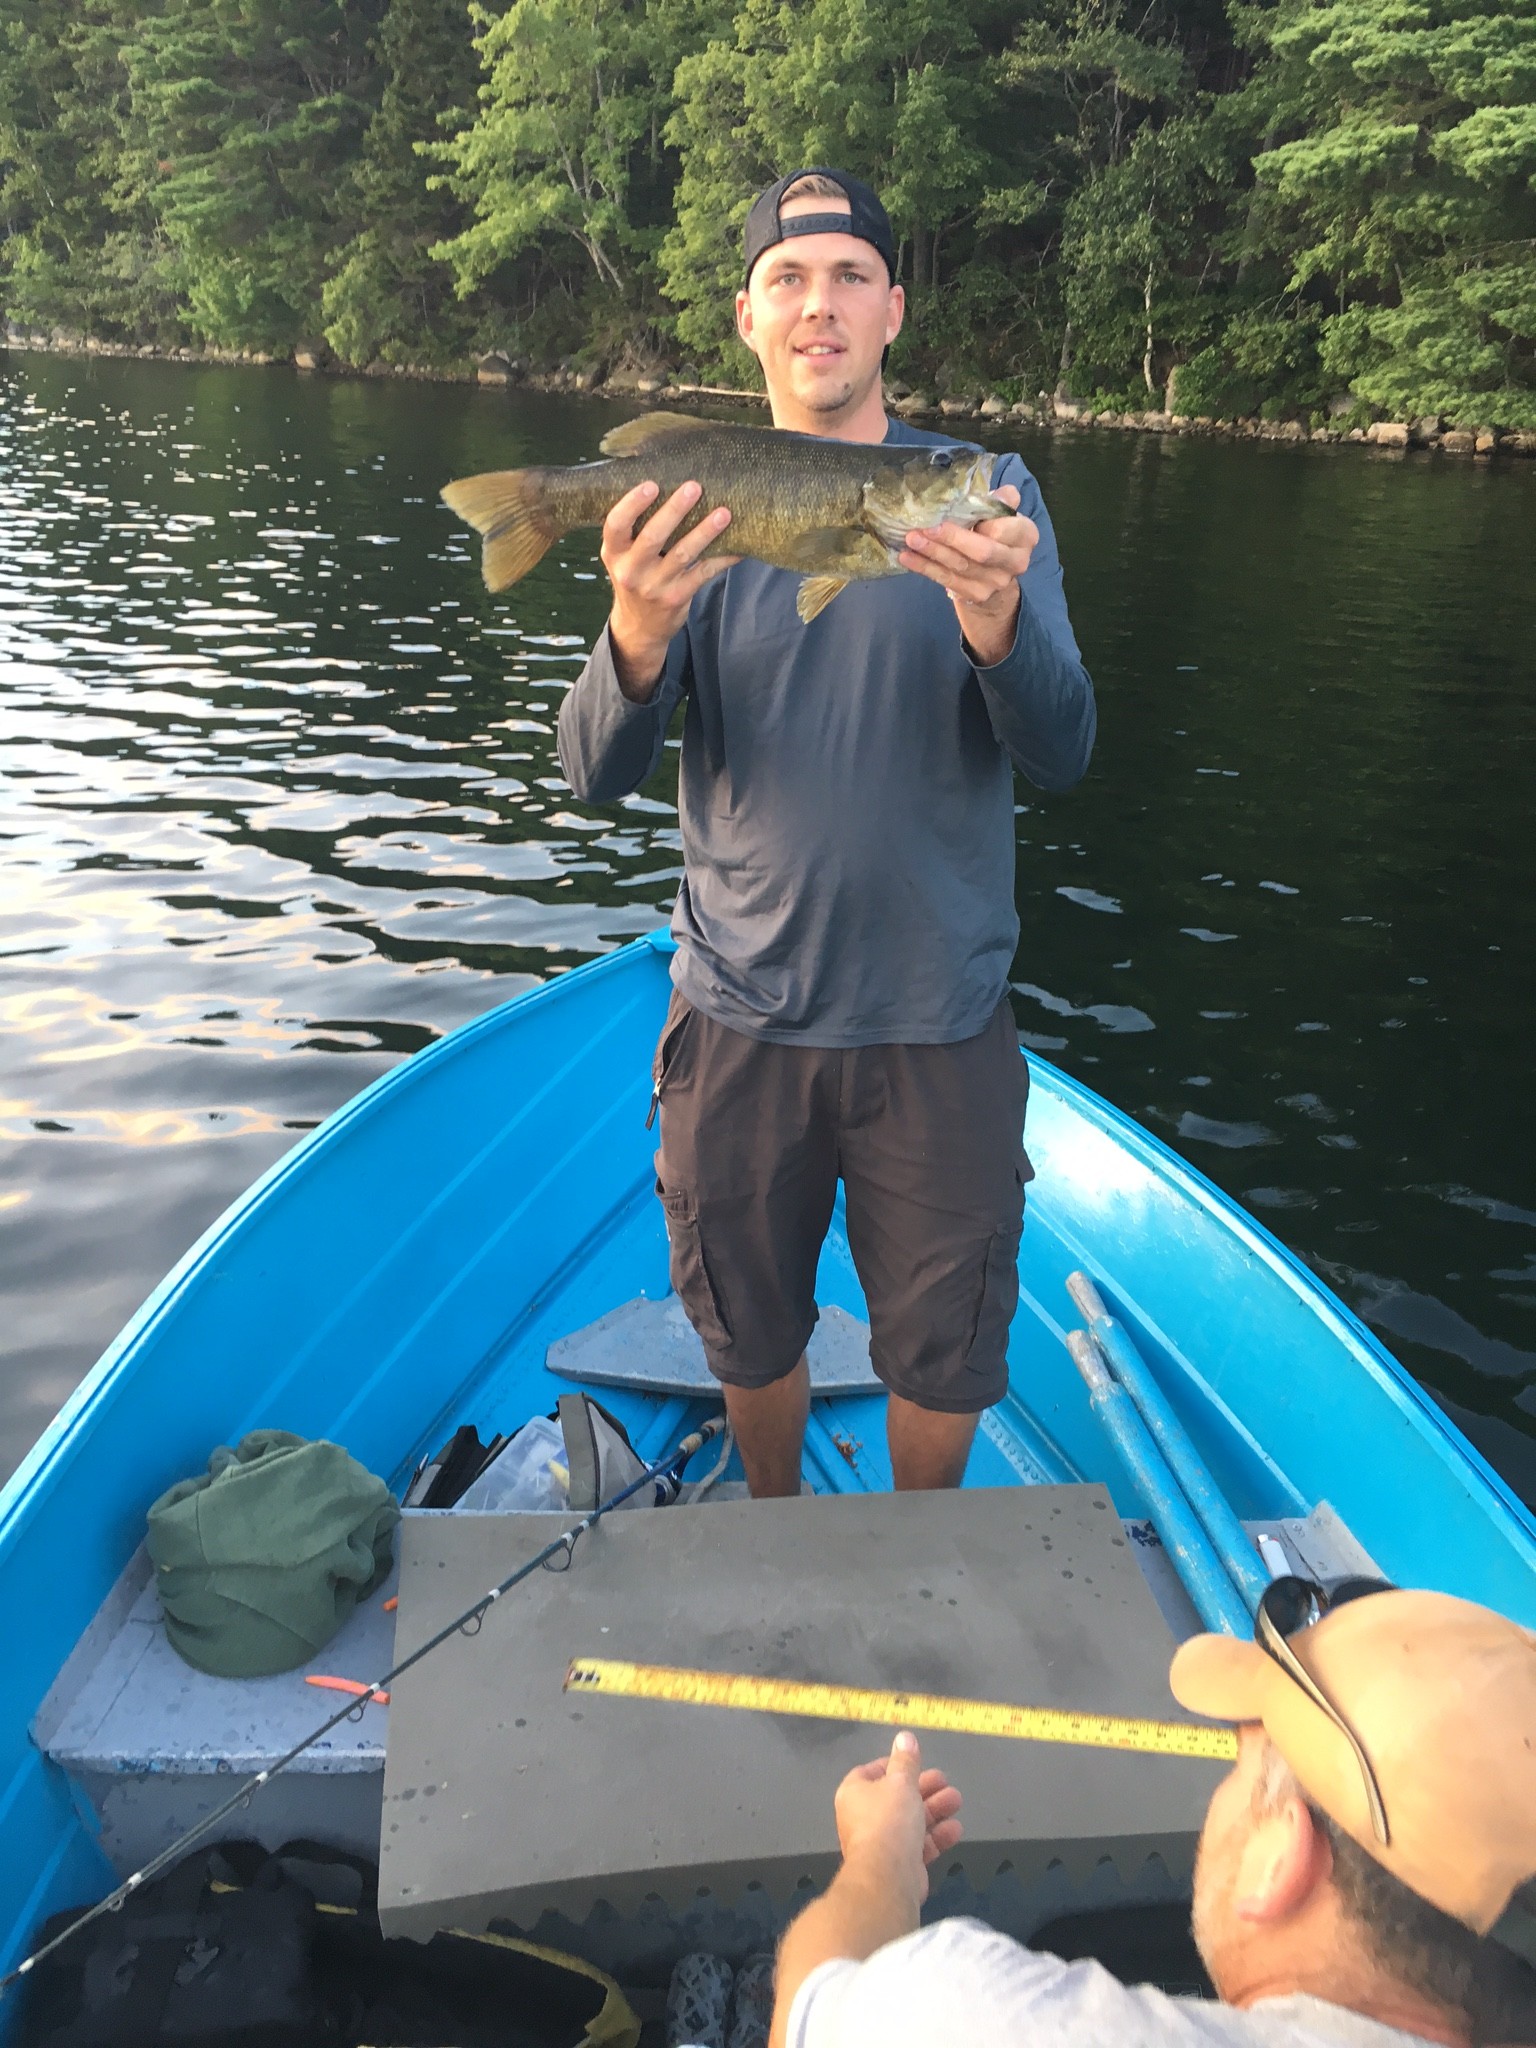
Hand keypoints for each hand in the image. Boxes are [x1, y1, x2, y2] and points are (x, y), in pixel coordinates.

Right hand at [603, 479, 737, 700]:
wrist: (639, 626)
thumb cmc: (635, 576)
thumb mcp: (622, 555)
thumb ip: (633, 528)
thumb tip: (665, 480)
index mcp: (613, 553)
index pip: (615, 525)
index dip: (631, 504)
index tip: (651, 484)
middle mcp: (630, 570)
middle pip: (652, 537)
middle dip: (674, 511)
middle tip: (694, 486)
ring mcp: (654, 586)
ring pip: (683, 554)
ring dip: (705, 532)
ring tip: (724, 513)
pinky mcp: (677, 598)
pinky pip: (704, 573)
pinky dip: (723, 558)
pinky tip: (739, 545)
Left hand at [833, 1732, 963, 1908]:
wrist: (888, 1876)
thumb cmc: (889, 1820)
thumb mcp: (901, 1782)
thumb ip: (906, 1760)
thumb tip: (905, 1736)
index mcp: (855, 1793)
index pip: (872, 1772)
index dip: (895, 1766)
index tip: (916, 1763)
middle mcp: (864, 1817)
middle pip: (897, 1797)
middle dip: (924, 1788)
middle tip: (945, 1782)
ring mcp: (882, 1843)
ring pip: (911, 1820)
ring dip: (935, 1810)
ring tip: (956, 1801)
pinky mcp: (899, 1864)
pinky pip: (919, 1844)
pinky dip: (936, 1836)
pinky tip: (955, 1829)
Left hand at [898, 483, 1037, 666]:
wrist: (995, 575)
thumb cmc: (994, 533)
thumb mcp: (1000, 513)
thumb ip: (998, 501)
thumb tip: (990, 493)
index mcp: (1025, 535)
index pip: (1006, 527)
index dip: (982, 520)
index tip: (957, 510)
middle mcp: (1016, 561)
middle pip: (983, 551)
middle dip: (952, 539)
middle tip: (925, 528)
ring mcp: (996, 582)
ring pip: (961, 566)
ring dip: (933, 552)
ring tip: (911, 539)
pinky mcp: (977, 595)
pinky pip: (947, 580)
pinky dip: (926, 568)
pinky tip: (907, 557)